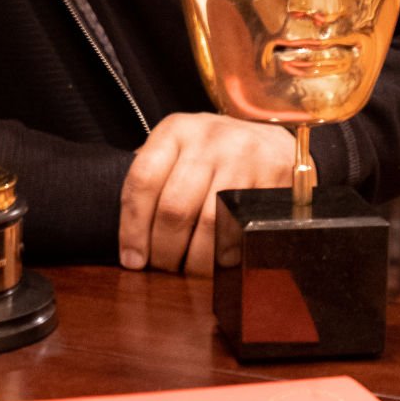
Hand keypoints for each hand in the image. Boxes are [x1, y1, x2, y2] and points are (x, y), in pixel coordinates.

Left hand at [118, 113, 295, 276]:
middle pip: (174, 208)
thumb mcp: (179, 148)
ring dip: (194, 259)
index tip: (132, 258)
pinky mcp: (272, 176)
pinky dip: (227, 254)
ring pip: (210, 224)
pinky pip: (243, 228)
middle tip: (162, 268)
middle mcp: (209, 139)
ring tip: (188, 270)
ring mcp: (243, 157)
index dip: (132, 226)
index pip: (142, 180)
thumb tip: (128, 234)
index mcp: (176, 130)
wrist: (272, 141)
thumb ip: (153, 178)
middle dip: (163, 250)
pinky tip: (219, 262)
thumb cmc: (213, 154)